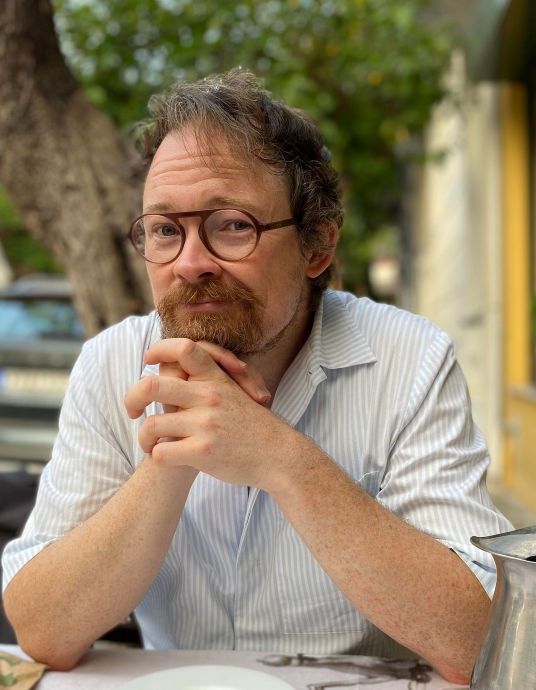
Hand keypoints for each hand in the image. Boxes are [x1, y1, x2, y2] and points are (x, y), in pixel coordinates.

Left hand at [124, 338, 302, 490]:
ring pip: (151, 426)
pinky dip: (158, 456)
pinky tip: (166, 457)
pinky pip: (161, 453)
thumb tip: (172, 370)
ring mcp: (205, 424)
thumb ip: (206, 382)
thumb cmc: (253, 426)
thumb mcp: (234, 393)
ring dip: (144, 438)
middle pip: (151, 386)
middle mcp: (209, 397)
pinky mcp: (202, 452)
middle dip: (132, 399)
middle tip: (132, 410)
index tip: (147, 360)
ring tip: (149, 444)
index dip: (160, 349)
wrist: (279, 455)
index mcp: (216, 379)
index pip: (184, 348)